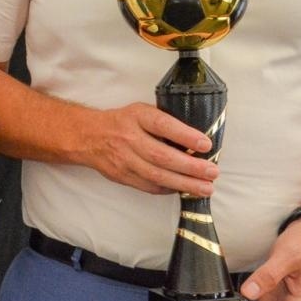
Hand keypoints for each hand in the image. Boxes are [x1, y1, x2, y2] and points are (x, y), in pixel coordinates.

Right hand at [80, 103, 217, 196]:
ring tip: (205, 188)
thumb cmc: (122, 122)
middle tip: (212, 172)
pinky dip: (168, 189)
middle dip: (190, 166)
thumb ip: (164, 122)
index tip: (206, 144)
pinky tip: (184, 189)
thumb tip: (197, 138)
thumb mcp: (141, 112)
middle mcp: (129, 138)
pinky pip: (148, 186)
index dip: (185, 135)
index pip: (163, 125)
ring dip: (184, 183)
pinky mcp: (122, 176)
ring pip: (157, 175)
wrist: (88, 136)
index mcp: (136, 117)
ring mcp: (124, 160)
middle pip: (162, 156)